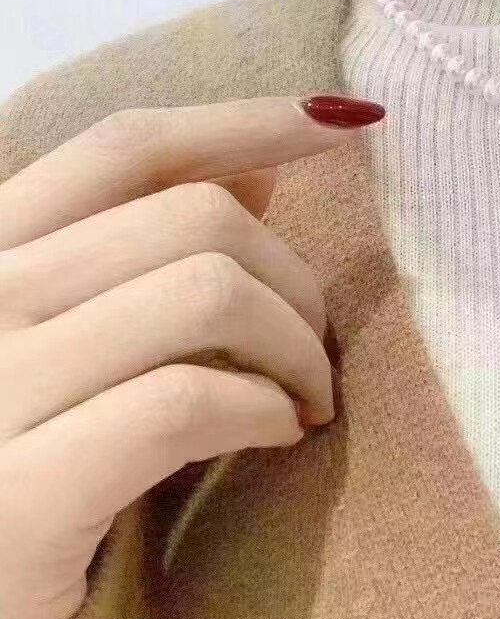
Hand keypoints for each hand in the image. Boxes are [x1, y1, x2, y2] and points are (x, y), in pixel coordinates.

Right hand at [0, 94, 383, 618]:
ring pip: (207, 294)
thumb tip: (259, 169)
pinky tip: (279, 433)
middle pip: (196, 218)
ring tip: (306, 398)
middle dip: (295, 279)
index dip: (248, 120)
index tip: (348, 120)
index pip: (130, 146)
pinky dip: (261, 408)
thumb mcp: (87, 324)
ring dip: (295, 349)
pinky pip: (185, 403)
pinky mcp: (20, 498)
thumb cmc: (47, 439)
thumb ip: (153, 242)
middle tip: (317, 347)